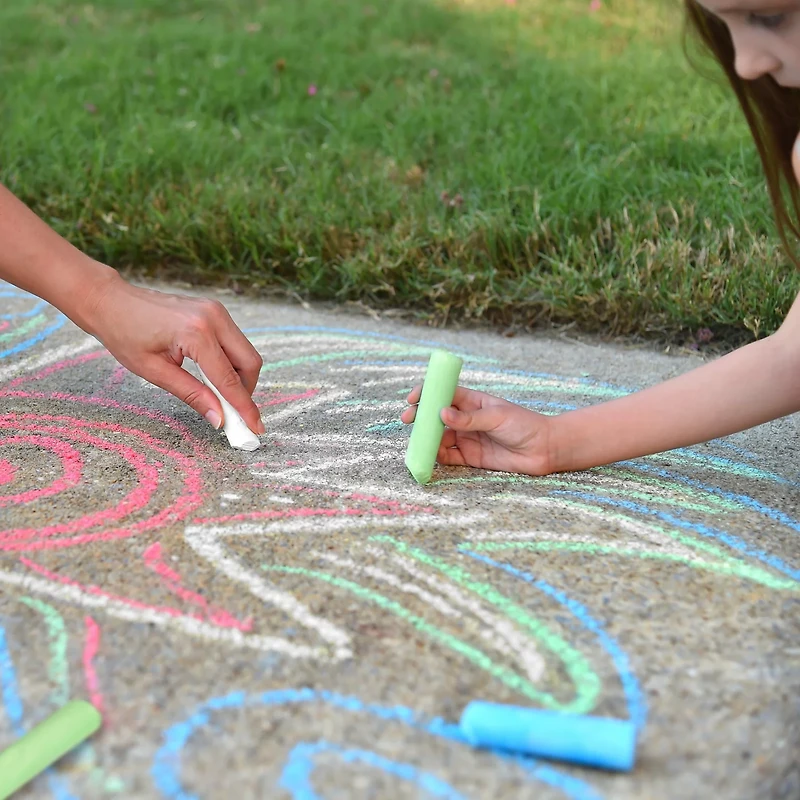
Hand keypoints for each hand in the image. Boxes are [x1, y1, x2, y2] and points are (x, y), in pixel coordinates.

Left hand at [83, 273, 263, 433]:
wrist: (112, 302)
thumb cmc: (125, 334)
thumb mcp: (154, 372)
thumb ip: (191, 394)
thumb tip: (218, 419)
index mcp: (196, 333)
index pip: (229, 379)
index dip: (244, 407)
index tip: (255, 428)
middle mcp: (213, 318)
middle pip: (250, 362)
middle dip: (246, 391)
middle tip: (233, 413)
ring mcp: (216, 311)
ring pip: (245, 352)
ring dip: (239, 377)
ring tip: (218, 395)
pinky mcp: (215, 311)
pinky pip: (234, 342)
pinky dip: (230, 363)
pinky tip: (212, 376)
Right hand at [401, 385, 553, 475]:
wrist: (544, 450)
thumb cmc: (525, 425)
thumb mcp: (497, 417)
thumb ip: (469, 419)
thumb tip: (442, 414)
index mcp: (472, 401)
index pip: (443, 393)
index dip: (426, 394)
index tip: (412, 398)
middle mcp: (466, 418)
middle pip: (436, 416)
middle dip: (420, 417)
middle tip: (407, 420)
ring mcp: (467, 437)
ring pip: (438, 437)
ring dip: (427, 439)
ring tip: (419, 442)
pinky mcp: (470, 457)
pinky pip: (448, 456)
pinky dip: (437, 456)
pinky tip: (431, 456)